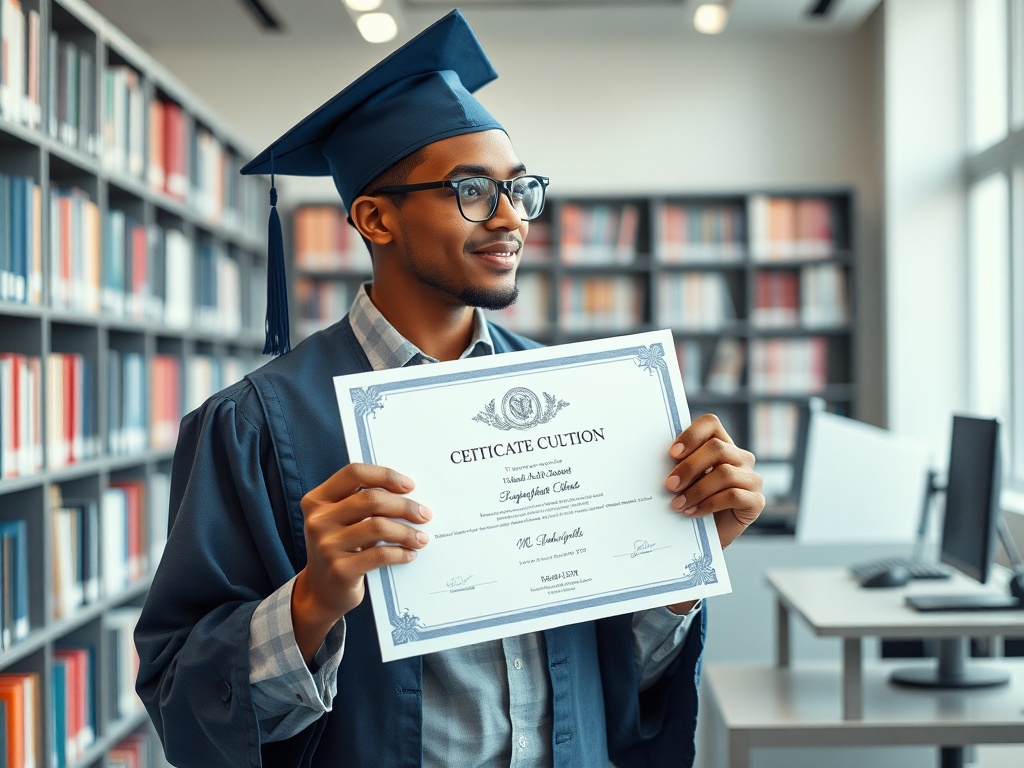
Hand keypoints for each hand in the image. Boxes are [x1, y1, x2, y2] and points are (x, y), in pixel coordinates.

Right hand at [291, 463, 431, 661]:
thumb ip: (362, 502)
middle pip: (371, 499)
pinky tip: (410, 554)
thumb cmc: (340, 547)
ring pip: (378, 527)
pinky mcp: (340, 570)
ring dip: (407, 532)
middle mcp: (318, 520)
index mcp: (317, 500)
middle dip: (404, 505)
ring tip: (421, 537)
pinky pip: (380, 555)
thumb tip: (409, 493)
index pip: (354, 473)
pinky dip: (401, 553)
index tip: (410, 485)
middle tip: (424, 514)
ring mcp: (326, 545)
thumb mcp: (340, 520)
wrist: (321, 591)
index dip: (385, 475)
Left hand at [665, 414, 764, 549]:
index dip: (692, 434)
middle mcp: (741, 458)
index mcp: (722, 445)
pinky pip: (733, 495)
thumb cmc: (692, 503)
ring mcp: (752, 479)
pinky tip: (693, 512)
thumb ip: (679, 465)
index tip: (672, 453)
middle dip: (689, 467)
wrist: (705, 538)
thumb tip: (660, 459)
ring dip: (696, 490)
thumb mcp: (684, 480)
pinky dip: (708, 504)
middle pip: (717, 448)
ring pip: (724, 473)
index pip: (711, 424)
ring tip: (678, 504)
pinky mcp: (756, 501)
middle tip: (669, 485)